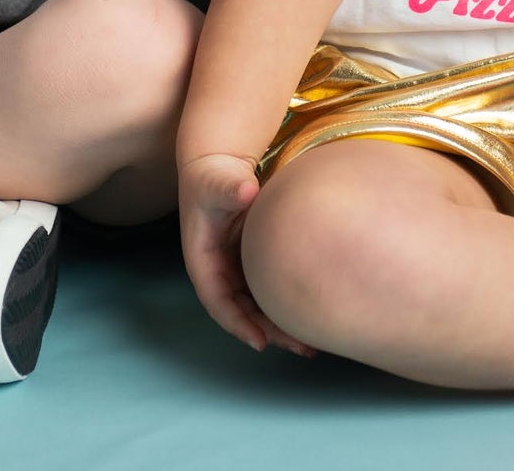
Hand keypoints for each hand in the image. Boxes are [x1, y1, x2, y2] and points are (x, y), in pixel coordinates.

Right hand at [178, 151, 314, 355]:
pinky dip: (283, 305)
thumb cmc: (212, 177)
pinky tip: (307, 315)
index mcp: (202, 261)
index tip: (260, 342)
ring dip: (278, 326)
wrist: (219, 165)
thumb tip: (246, 189)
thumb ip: (230, 188)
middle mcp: (218, 270)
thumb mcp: (217, 183)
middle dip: (268, 333)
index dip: (238, 324)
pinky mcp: (250, 261)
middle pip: (241, 312)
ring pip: (256, 306)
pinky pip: (266, 290)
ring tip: (310, 344)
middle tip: (300, 347)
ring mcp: (235, 267)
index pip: (218, 301)